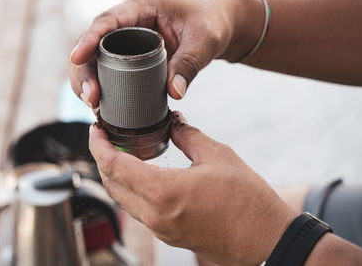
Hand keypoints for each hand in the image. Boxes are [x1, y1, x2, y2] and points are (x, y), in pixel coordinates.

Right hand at [69, 0, 253, 107]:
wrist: (216, 24)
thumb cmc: (209, 23)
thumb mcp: (203, 41)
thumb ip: (189, 64)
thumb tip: (174, 93)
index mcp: (140, 8)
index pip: (107, 21)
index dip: (88, 39)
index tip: (77, 58)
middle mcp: (127, 23)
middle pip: (92, 44)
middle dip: (84, 70)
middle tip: (90, 96)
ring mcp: (125, 41)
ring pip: (94, 59)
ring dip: (87, 81)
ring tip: (93, 104)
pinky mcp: (129, 57)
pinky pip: (106, 69)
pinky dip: (99, 86)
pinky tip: (99, 106)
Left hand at [89, 111, 296, 265]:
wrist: (267, 240)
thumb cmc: (248, 200)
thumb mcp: (217, 156)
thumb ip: (187, 134)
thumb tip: (173, 120)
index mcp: (162, 192)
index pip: (113, 166)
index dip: (98, 145)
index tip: (94, 130)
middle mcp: (154, 215)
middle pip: (112, 184)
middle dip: (102, 158)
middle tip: (105, 137)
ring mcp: (160, 229)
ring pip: (123, 198)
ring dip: (116, 175)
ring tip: (121, 151)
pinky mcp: (168, 235)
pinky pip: (138, 209)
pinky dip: (132, 189)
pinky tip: (141, 172)